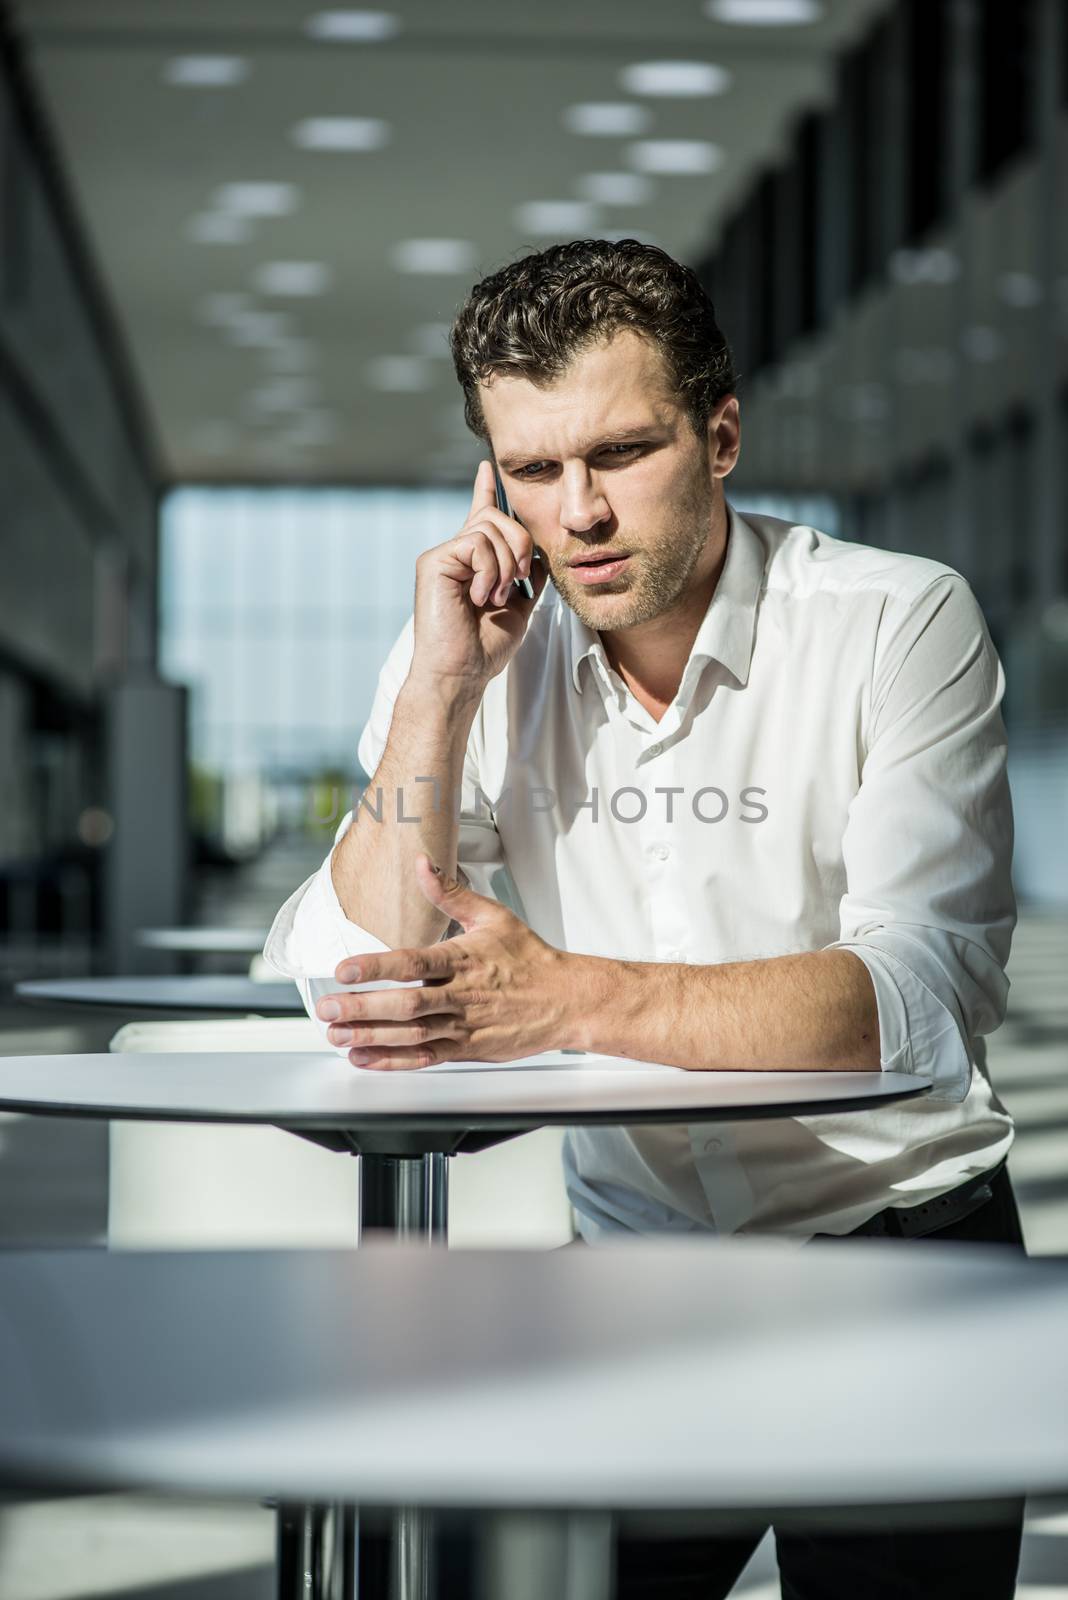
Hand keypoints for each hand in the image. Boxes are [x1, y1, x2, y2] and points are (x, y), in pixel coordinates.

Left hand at [315, 854, 571, 1067]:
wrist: (568, 1001)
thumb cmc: (530, 959)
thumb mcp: (493, 917)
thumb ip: (451, 893)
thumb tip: (422, 864)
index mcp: (464, 960)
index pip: (413, 963)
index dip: (376, 967)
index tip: (344, 970)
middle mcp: (461, 995)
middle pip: (406, 1004)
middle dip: (362, 1007)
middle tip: (328, 1007)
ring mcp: (464, 1026)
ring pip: (411, 1035)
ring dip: (370, 1036)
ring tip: (337, 1034)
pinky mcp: (467, 1049)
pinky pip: (425, 1057)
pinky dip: (393, 1061)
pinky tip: (365, 1058)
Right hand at [409, 461, 548, 691]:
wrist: (460, 673)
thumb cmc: (485, 647)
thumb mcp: (519, 607)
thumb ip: (528, 578)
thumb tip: (539, 554)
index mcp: (473, 562)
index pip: (480, 516)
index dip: (486, 490)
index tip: (489, 468)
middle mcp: (455, 554)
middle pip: (498, 519)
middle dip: (520, 544)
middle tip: (518, 580)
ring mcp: (442, 556)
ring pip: (489, 529)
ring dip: (505, 565)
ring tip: (496, 597)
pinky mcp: (434, 562)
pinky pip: (475, 544)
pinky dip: (489, 572)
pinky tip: (481, 597)